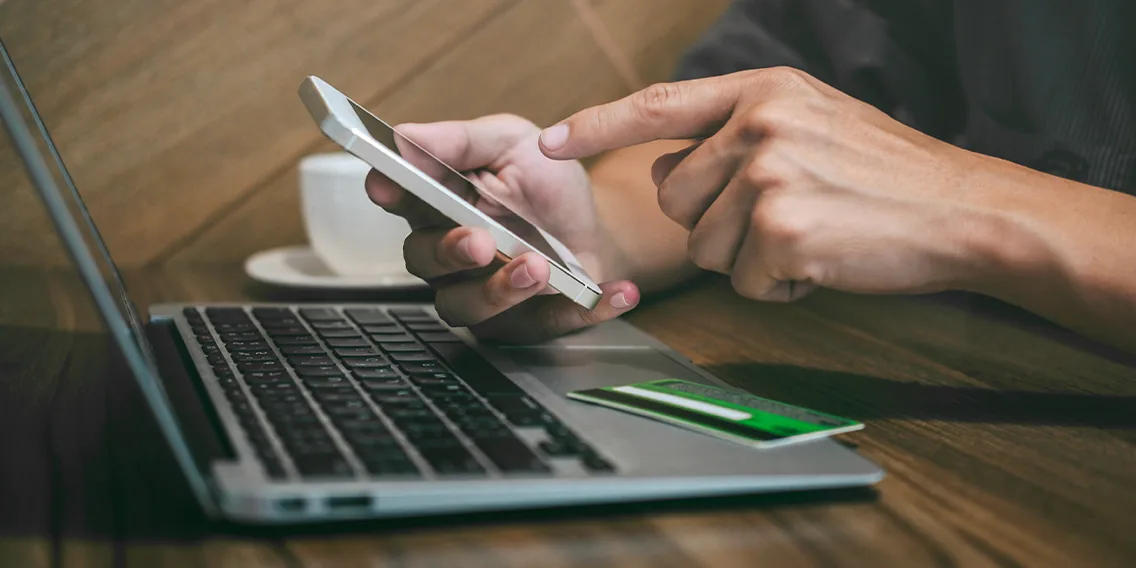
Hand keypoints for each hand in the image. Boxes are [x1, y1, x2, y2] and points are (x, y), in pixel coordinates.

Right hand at [365, 114, 638, 341]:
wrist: (595, 226)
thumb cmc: (543, 185)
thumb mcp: (513, 144)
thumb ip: (463, 140)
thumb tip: (407, 134)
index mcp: (438, 202)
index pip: (400, 196)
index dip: (388, 190)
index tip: (388, 184)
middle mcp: (448, 254)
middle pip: (424, 260)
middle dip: (449, 252)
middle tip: (480, 241)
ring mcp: (481, 293)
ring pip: (468, 306)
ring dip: (501, 290)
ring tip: (537, 268)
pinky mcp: (523, 323)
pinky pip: (545, 325)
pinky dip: (580, 311)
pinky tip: (614, 293)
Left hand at [538, 68, 1003, 300]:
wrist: (966, 211)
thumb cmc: (889, 175)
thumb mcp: (812, 124)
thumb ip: (735, 136)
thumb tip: (664, 172)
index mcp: (764, 90)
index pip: (659, 105)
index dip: (597, 124)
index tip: (548, 139)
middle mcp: (759, 123)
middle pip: (675, 198)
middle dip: (715, 224)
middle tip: (782, 218)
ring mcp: (768, 174)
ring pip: (702, 246)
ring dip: (748, 258)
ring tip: (811, 235)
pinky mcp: (781, 228)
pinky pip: (741, 280)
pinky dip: (777, 285)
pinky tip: (822, 262)